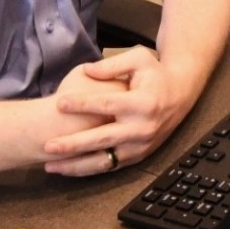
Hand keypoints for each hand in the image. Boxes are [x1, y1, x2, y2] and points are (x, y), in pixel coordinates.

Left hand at [42, 49, 200, 176]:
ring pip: (104, 160)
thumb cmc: (156, 74)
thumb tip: (87, 71)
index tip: (59, 103)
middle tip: (48, 145)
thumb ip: (112, 65)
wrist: (181, 95)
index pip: (106, 104)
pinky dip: (88, 170)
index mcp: (142, 102)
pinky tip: (68, 169)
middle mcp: (142, 128)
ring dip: (76, 165)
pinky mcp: (138, 156)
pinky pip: (110, 167)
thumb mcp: (139, 59)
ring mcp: (140, 145)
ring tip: (51, 165)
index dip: (82, 104)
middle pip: (101, 139)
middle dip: (73, 144)